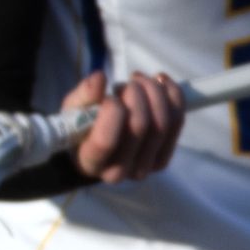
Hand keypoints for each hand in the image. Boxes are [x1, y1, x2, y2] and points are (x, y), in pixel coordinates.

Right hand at [65, 67, 185, 184]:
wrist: (95, 150)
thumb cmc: (80, 129)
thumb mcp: (72, 110)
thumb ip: (83, 95)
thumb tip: (100, 78)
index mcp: (92, 162)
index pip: (106, 141)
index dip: (111, 110)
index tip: (108, 96)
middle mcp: (120, 171)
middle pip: (140, 126)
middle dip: (135, 93)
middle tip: (125, 83)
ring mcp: (145, 167)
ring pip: (162, 122)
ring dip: (154, 91)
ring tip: (139, 80)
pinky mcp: (162, 158)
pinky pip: (177, 121)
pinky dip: (173, 94)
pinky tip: (161, 79)